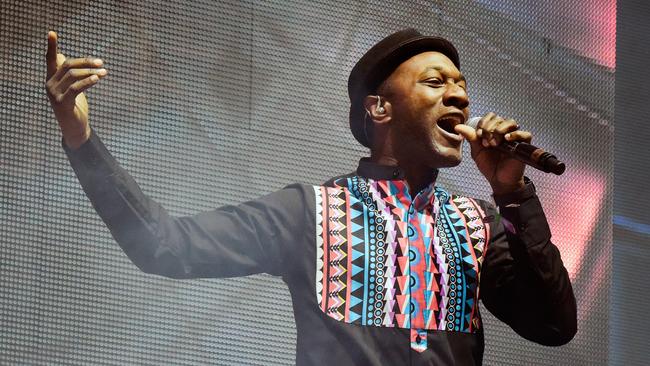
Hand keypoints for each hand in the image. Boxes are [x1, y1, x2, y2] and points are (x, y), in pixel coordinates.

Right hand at [45, 31, 106, 148]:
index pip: (51, 59)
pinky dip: (87, 81)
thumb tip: (64, 56)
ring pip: (73, 75)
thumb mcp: (71, 88)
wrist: (75, 129)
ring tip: (104, 72)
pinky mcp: (62, 103)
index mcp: (52, 79)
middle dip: (86, 62)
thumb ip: (68, 74)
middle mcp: (50, 84)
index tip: (52, 32)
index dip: (52, 46)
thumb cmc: (75, 106)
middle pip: (68, 65)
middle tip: (101, 62)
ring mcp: (54, 94)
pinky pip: (76, 88)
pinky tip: (97, 79)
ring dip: (91, 72)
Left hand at [455, 112, 531, 194]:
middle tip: (486, 143)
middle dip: (489, 129)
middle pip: (499, 118)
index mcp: (493, 131)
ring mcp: (514, 138)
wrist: (498, 180)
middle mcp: (504, 132)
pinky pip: (525, 134)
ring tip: (494, 144)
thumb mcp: (477, 151)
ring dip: (499, 131)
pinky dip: (515, 134)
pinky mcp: (523, 145)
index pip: (490, 116)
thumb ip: (470, 137)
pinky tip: (506, 139)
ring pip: (511, 122)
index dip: (483, 123)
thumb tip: (457, 127)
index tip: (479, 136)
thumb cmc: (489, 165)